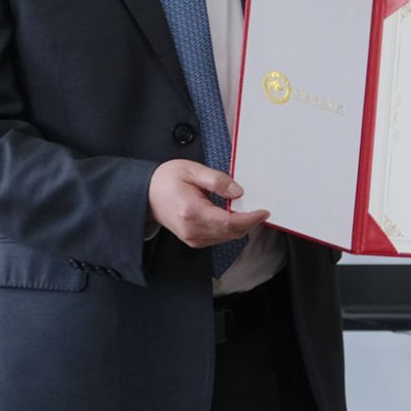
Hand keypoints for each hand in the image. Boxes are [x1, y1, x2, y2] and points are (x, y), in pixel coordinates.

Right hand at [149, 158, 268, 249]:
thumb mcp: (193, 170)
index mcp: (192, 212)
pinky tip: (234, 217)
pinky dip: (230, 230)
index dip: (250, 219)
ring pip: (226, 238)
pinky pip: (218, 238)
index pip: (229, 222)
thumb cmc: (167, 179)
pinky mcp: (192, 240)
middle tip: (260, 211)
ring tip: (249, 212)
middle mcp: (192, 230)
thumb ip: (217, 181)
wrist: (146, 194)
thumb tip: (238, 192)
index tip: (263, 212)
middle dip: (249, 223)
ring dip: (240, 227)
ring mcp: (191, 238)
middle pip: (230, 233)